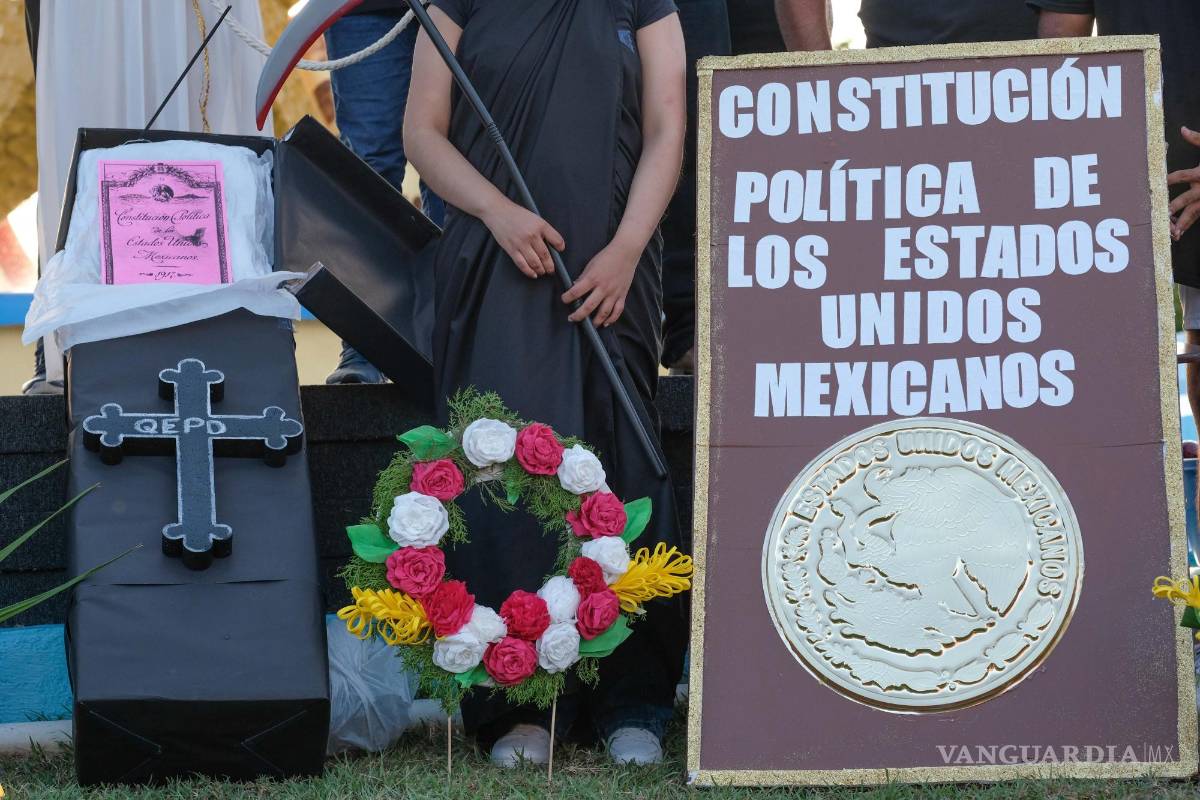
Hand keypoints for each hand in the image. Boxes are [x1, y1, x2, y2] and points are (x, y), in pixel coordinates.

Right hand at [481, 199, 564, 277]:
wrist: (497, 212)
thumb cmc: (516, 214)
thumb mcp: (534, 218)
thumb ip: (543, 230)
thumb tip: (552, 245)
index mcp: (540, 225)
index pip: (556, 240)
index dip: (560, 247)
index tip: (560, 251)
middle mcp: (532, 235)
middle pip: (546, 256)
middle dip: (550, 266)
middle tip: (552, 270)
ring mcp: (521, 243)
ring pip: (535, 263)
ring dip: (541, 270)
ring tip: (543, 271)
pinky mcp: (512, 250)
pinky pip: (522, 265)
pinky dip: (529, 272)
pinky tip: (533, 274)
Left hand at [561, 241, 638, 326]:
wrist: (626, 253)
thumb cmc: (607, 257)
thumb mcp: (591, 265)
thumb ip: (583, 277)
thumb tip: (574, 287)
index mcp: (593, 278)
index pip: (576, 291)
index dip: (567, 297)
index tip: (564, 299)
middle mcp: (603, 288)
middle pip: (589, 307)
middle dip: (578, 315)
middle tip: (571, 318)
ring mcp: (614, 293)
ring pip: (604, 312)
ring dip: (595, 321)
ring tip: (589, 325)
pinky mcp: (622, 295)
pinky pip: (617, 311)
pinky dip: (612, 319)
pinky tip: (605, 323)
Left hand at [1168, 126, 1199, 240]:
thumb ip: (1197, 139)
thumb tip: (1182, 129)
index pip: (1181, 176)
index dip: (1167, 180)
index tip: (1156, 183)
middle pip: (1185, 200)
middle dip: (1172, 207)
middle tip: (1159, 215)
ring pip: (1193, 213)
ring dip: (1181, 223)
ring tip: (1170, 233)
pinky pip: (1199, 216)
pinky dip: (1190, 224)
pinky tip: (1179, 232)